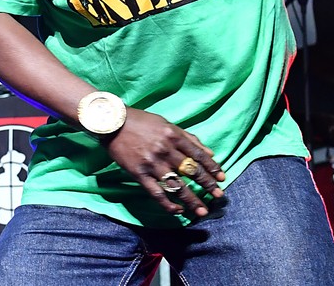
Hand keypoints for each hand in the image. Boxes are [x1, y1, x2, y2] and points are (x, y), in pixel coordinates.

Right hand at [102, 108, 226, 216]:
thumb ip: (188, 137)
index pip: (199, 155)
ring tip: (202, 211)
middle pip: (191, 171)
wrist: (111, 122)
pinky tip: (178, 210)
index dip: (212, 168)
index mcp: (173, 135)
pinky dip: (168, 203)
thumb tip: (209, 152)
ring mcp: (152, 163)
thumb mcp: (166, 124)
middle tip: (219, 196)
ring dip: (192, 200)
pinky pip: (156, 192)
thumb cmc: (140, 121)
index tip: (222, 179)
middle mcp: (166, 150)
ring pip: (177, 185)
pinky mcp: (139, 173)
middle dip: (207, 185)